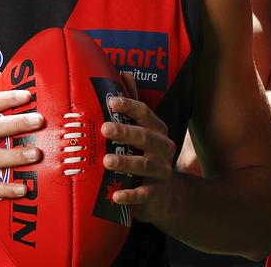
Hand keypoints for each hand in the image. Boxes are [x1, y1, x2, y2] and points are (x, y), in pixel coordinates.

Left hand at [101, 90, 176, 223]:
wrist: (165, 197)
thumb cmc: (146, 155)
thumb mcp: (143, 130)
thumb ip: (133, 106)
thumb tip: (125, 72)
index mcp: (157, 130)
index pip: (145, 113)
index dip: (130, 106)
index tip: (111, 102)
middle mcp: (163, 149)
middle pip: (146, 137)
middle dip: (126, 131)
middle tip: (105, 128)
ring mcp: (161, 172)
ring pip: (145, 165)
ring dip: (125, 162)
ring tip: (106, 160)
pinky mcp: (156, 194)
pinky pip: (143, 194)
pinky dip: (130, 195)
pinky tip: (115, 196)